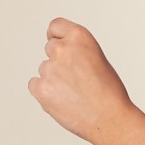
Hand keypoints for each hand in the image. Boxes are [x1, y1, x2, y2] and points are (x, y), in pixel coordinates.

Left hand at [28, 17, 131, 144]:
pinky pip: (34, 85)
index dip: (58, 37)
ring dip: (54, 79)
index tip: (61, 45)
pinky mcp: (41, 88)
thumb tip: (58, 56)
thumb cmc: (110, 93)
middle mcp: (62, 49)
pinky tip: (63, 100)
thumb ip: (77, 52)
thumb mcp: (98, 59)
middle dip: (59, 61)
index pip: (56, 26)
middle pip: (50, 49)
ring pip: (45, 69)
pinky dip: (45, 92)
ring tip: (75, 95)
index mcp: (79, 36)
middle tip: (77, 80)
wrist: (110, 119)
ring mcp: (49, 68)